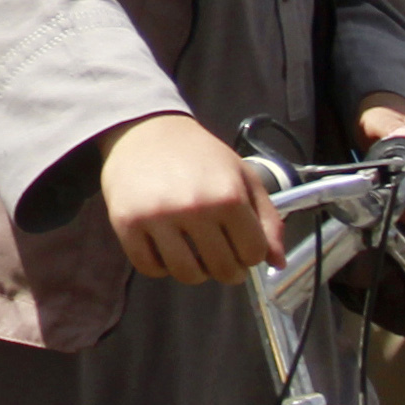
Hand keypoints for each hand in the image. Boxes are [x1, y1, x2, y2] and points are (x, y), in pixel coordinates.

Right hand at [96, 114, 278, 285]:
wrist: (146, 129)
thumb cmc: (199, 154)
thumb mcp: (243, 176)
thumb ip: (267, 219)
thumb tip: (277, 261)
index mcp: (228, 195)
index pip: (253, 253)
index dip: (252, 255)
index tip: (242, 247)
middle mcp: (194, 208)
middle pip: (223, 270)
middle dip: (228, 269)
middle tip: (221, 255)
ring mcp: (158, 217)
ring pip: (187, 275)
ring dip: (196, 272)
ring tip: (194, 254)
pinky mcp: (127, 223)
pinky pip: (149, 267)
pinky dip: (161, 267)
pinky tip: (166, 249)